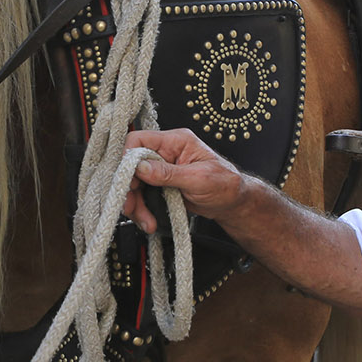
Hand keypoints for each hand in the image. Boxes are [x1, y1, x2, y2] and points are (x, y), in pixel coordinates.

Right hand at [123, 128, 247, 232]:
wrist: (233, 203)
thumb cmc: (225, 184)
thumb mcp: (198, 178)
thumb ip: (168, 173)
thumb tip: (141, 167)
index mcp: (176, 141)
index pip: (140, 140)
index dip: (127, 158)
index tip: (127, 179)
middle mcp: (165, 152)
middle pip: (132, 165)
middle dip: (129, 189)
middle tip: (131, 207)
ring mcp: (161, 169)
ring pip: (134, 183)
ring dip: (136, 203)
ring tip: (146, 221)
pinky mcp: (160, 185)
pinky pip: (142, 195)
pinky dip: (142, 209)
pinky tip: (149, 221)